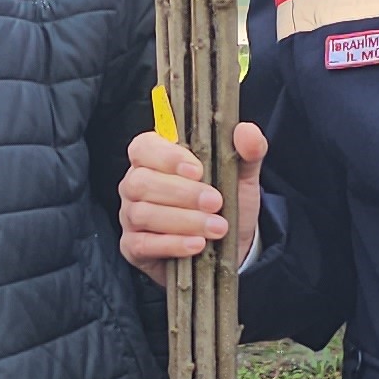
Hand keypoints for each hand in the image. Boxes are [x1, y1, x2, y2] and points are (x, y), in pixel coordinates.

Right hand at [118, 125, 264, 285]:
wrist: (230, 245)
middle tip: (215, 202)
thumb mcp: (241, 176)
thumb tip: (247, 131)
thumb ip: (246, 151)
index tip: (198, 170)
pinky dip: (173, 244)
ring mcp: (130, 216)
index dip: (167, 157)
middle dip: (182, 193)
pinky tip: (197, 245)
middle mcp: (136, 184)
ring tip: (217, 227)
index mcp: (155, 158)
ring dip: (184, 220)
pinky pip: (143, 244)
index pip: (144, 147)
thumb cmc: (225, 204)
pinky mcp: (133, 246)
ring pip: (143, 213)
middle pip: (141, 182)